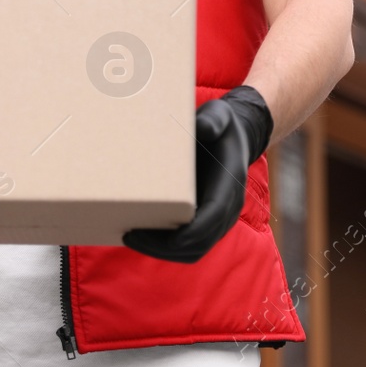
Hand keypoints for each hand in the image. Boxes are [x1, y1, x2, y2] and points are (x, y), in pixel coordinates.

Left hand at [123, 85, 272, 263]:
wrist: (236, 139)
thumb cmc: (222, 127)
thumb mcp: (220, 115)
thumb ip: (213, 119)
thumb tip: (202, 128)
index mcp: (230, 186)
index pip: (208, 221)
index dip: (181, 235)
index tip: (148, 232)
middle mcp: (228, 209)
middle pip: (198, 244)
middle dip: (163, 248)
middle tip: (129, 235)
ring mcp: (220, 220)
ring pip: (193, 251)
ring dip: (162, 252)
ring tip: (132, 238)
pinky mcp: (209, 223)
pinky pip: (191, 245)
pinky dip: (167, 248)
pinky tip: (144, 235)